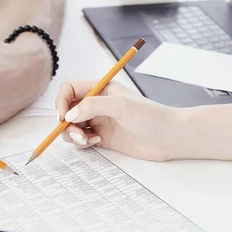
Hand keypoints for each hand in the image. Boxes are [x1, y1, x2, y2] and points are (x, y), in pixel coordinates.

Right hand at [55, 81, 182, 161]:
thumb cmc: (151, 116)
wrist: (169, 137)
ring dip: (73, 134)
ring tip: (87, 140)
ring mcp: (99, 121)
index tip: (63, 117)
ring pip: (71, 127)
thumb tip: (68, 116)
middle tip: (77, 134)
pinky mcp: (102, 137)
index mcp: (101, 88)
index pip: (69, 90)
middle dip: (66, 123)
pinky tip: (96, 143)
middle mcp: (97, 103)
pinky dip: (82, 143)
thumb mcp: (120, 105)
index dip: (61, 102)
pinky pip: (81, 139)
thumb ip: (92, 106)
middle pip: (67, 110)